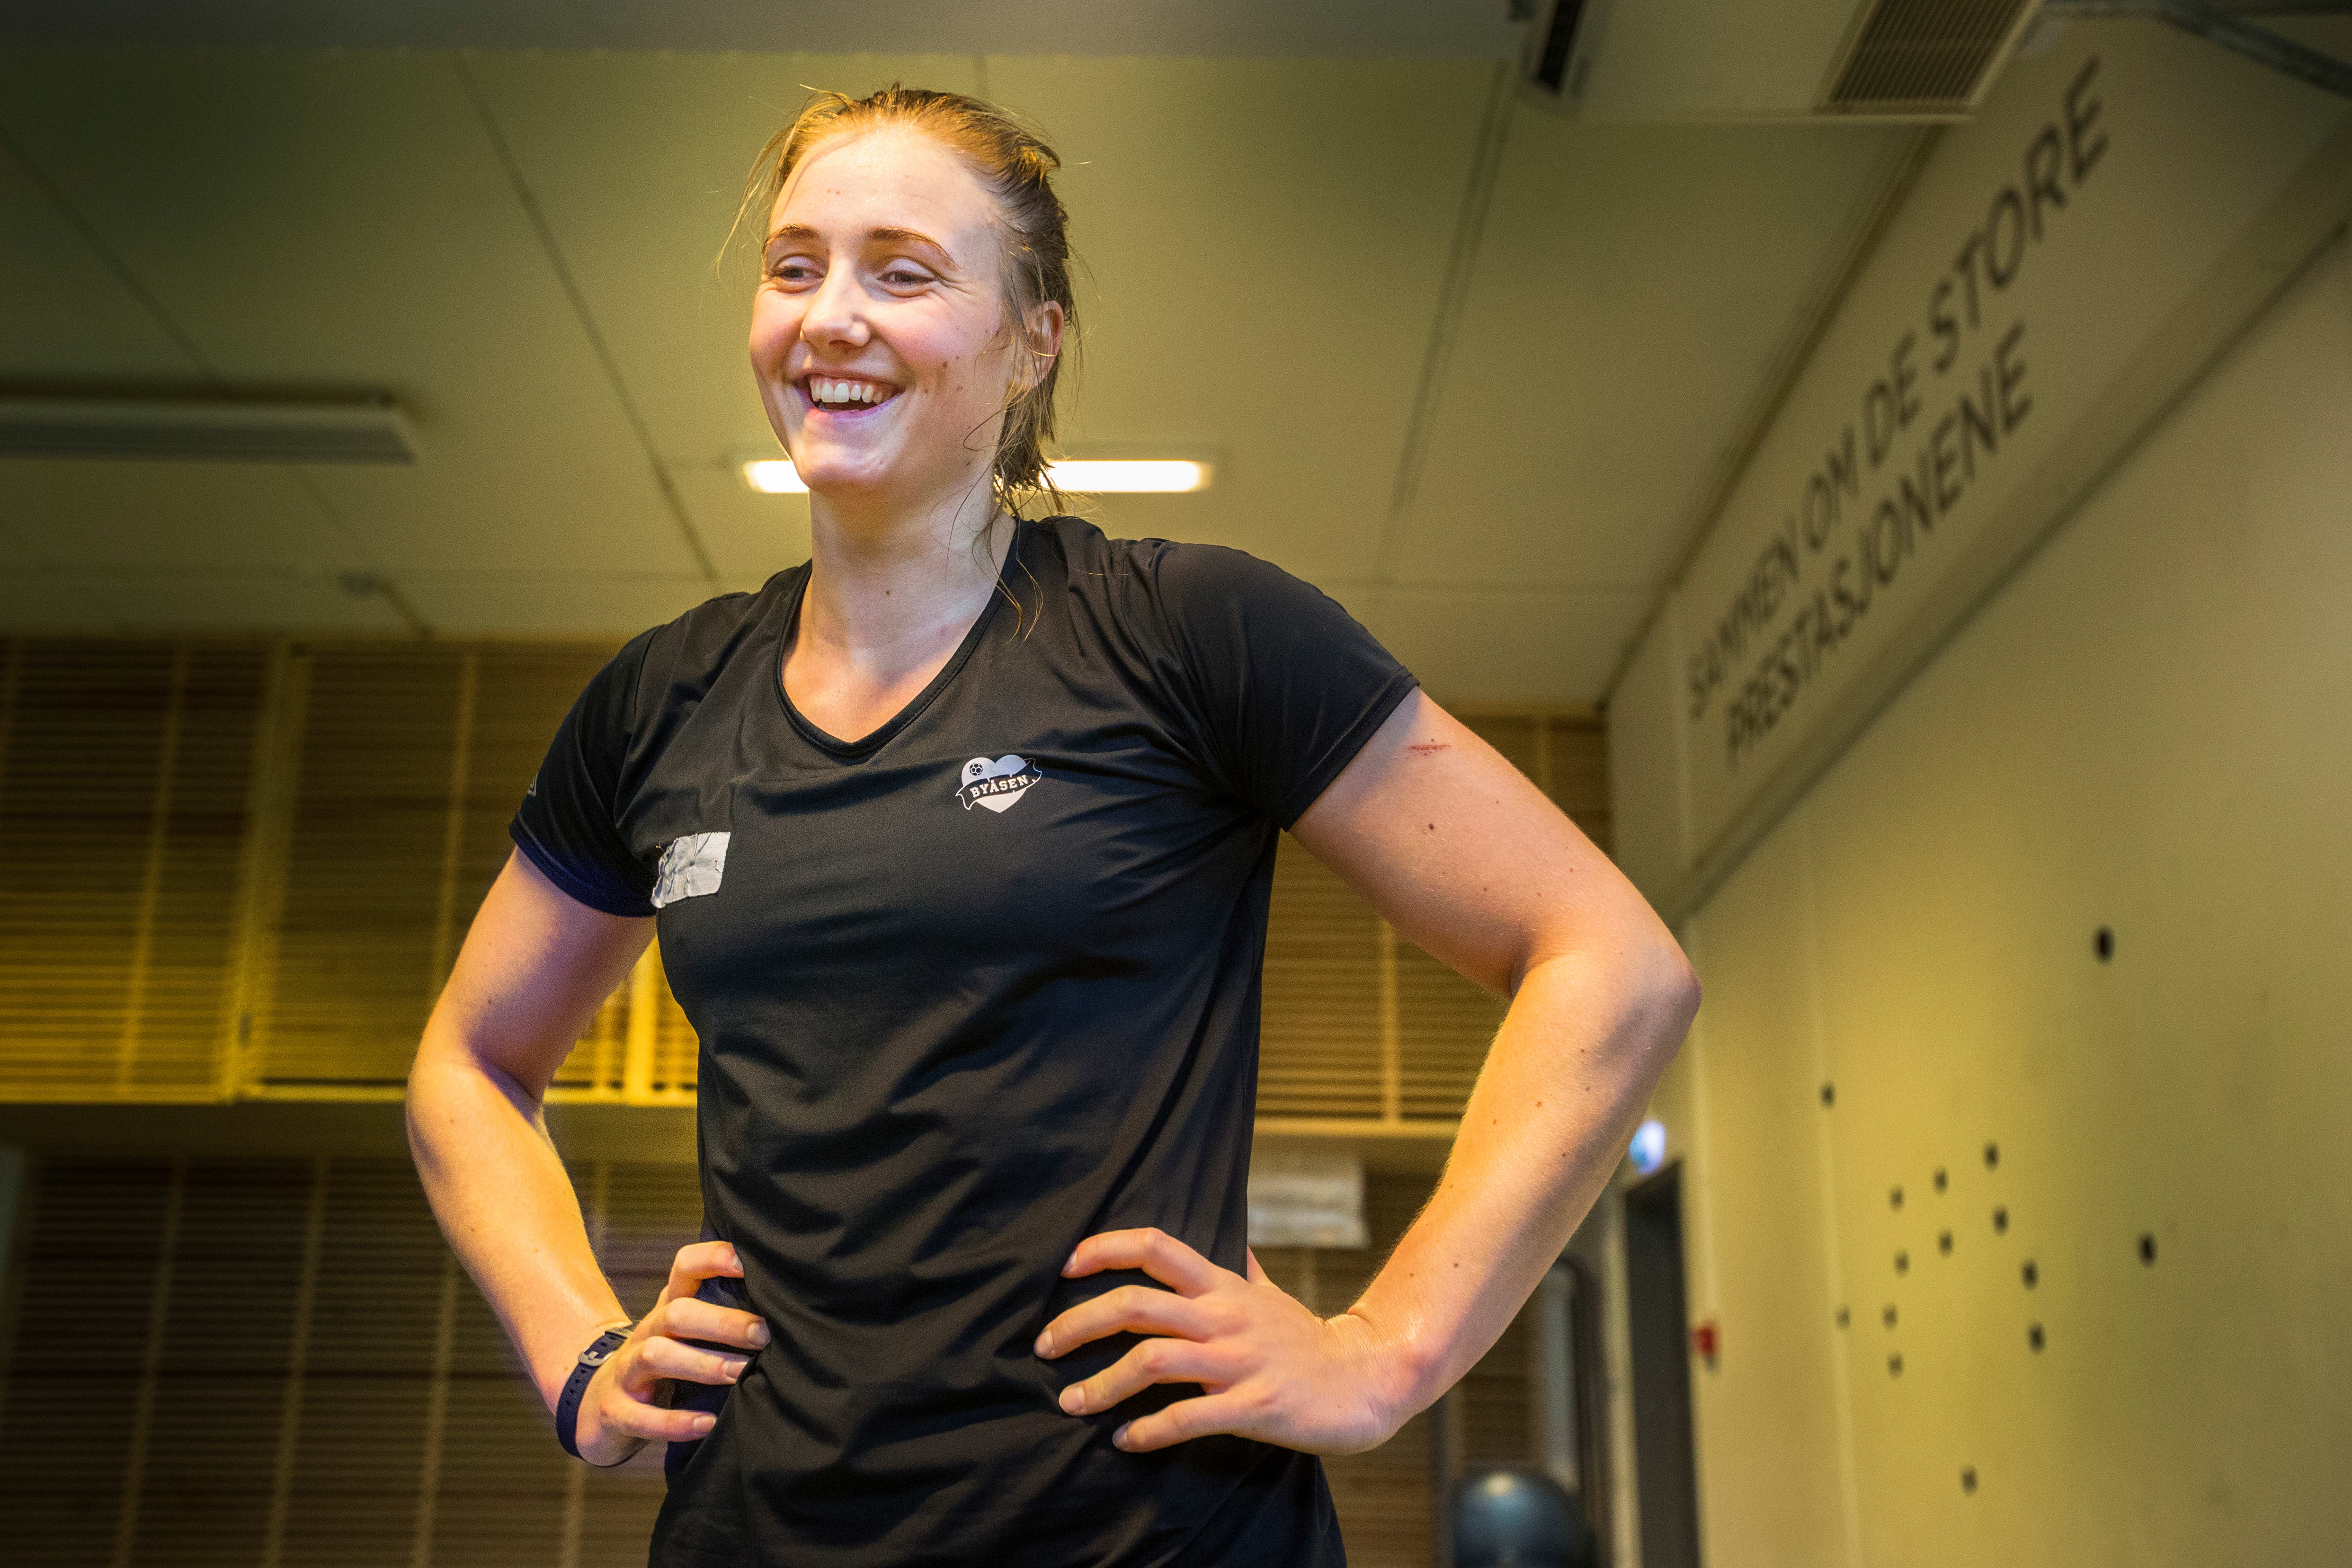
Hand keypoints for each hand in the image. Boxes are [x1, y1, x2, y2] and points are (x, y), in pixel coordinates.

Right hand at [572, 1241, 770, 1465]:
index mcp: (668, 1308)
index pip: (685, 1266)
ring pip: (656, 1356)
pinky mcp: (615, 1411)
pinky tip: (707, 1425)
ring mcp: (626, 1371)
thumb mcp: (687, 1334)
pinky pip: (641, 1417)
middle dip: (722, 1322)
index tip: (751, 1262)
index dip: (714, 1257)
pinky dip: (674, 1423)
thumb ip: (726, 1316)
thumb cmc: (665, 1364)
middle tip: (763, 1334)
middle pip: (677, 1313)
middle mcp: (647, 1332)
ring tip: (740, 1375)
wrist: (598, 1404)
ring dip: (702, 1365)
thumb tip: (791, 1307)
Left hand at [1035, 1227, 1405, 1455]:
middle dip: (1080, 1323)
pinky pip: (1188, 1416)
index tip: (1066, 1265)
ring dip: (1102, 1384)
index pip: (1158, 1247)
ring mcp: (1238, 1360)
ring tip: (1071, 1402)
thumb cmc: (1309, 1341)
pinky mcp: (1253, 1404)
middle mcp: (1224, 1317)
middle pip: (1137, 1304)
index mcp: (1223, 1288)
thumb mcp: (1272, 1295)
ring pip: (1153, 1360)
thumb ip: (1244, 1270)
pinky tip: (1125, 1440)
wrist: (1365, 1380)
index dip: (1106, 1248)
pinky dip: (1149, 1430)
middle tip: (1044, 1346)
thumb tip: (1232, 1245)